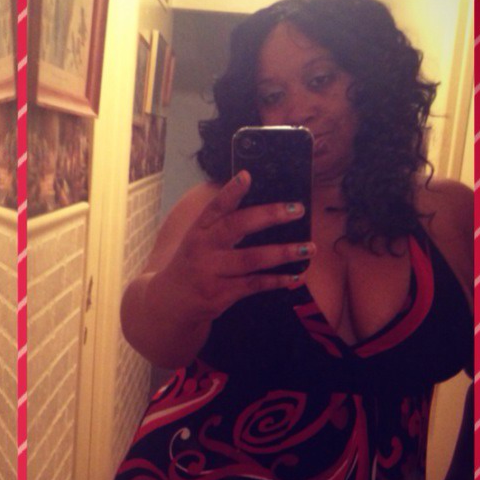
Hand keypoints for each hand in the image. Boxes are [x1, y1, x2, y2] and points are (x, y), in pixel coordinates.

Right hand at [158, 171, 312, 321]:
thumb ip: (221, 224)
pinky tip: (296, 276)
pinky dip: (277, 281)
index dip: (230, 192)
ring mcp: (211, 272)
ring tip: (308, 247)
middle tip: (297, 209)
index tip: (247, 176)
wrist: (171, 303)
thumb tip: (262, 206)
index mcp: (198, 231)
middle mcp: (203, 249)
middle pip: (236, 227)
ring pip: (252, 258)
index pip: (214, 207)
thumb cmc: (192, 265)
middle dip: (269, 215)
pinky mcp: (220, 294)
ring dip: (283, 252)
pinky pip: (254, 284)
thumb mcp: (197, 241)